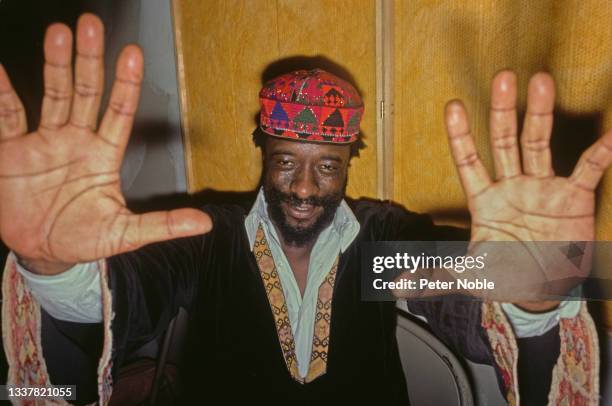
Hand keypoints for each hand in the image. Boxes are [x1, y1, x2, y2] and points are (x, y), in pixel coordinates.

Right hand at [0, 14, 211, 273]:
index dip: (126, 84)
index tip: (133, 54)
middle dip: (89, 60)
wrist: (44, 252)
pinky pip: (8, 117)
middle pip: (86, 92)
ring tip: (59, 33)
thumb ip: (163, 224)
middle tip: (90, 25)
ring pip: (53, 95)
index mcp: (104, 155)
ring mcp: (45, 142)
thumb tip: (205, 223)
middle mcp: (77, 140)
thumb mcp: (126, 233)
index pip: (119, 112)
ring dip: (55, 65)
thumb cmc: (87, 238)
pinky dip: (2, 95)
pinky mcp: (13, 152)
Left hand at [444, 71, 611, 304]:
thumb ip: (435, 276)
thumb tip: (396, 285)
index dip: (460, 135)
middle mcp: (511, 186)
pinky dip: (599, 154)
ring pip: (540, 144)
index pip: (468, 161)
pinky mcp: (573, 198)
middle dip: (503, 112)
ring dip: (540, 115)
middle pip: (505, 142)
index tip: (452, 106)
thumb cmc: (503, 276)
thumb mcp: (469, 276)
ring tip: (541, 82)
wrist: (541, 293)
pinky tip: (609, 135)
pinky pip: (587, 170)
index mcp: (484, 200)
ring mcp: (542, 188)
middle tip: (503, 78)